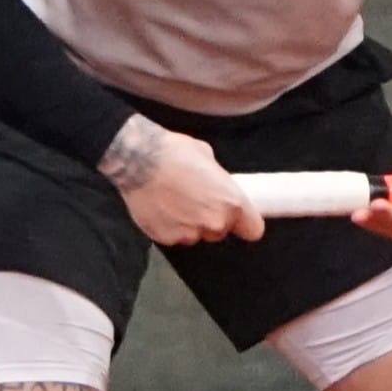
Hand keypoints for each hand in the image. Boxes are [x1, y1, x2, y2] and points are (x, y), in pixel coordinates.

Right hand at [99, 116, 264, 245]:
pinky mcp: (167, 238)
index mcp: (231, 202)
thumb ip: (219, 180)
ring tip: (174, 202)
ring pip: (196, 235)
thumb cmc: (175, 152)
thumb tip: (217, 185)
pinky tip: (160, 207)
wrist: (138, 160)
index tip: (239, 219)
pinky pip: (174, 236)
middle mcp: (214, 222)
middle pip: (221, 232)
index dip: (245, 223)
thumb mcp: (208, 157)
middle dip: (211, 220)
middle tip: (196, 200)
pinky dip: (169, 226)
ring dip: (189, 224)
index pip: (253, 229)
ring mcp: (189, 233)